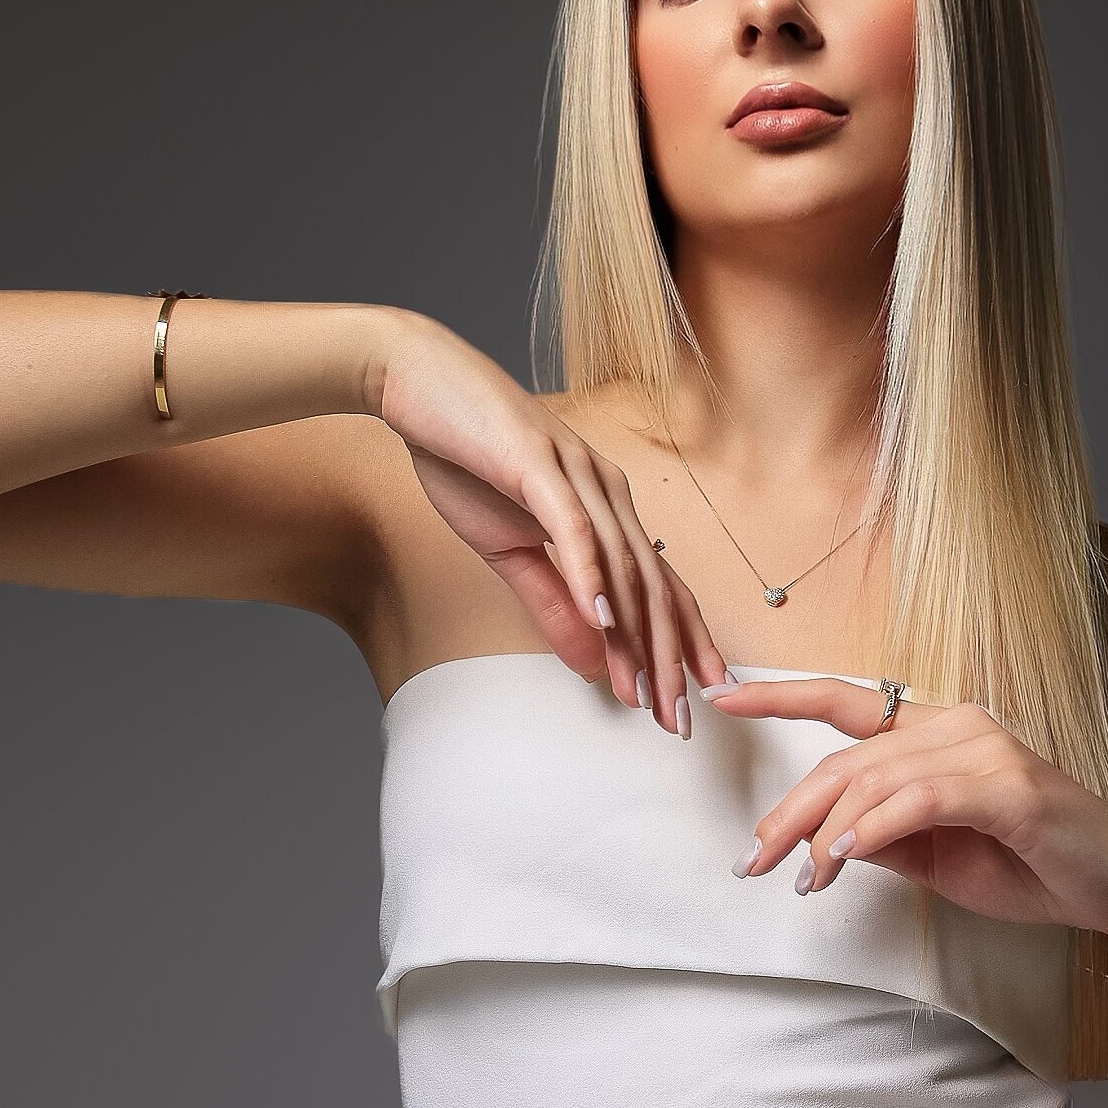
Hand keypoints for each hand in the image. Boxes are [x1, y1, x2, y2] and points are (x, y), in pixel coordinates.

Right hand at [375, 313, 733, 727]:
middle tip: (678, 720)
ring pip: (624, 566)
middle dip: (670, 660)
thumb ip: (554, 606)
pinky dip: (590, 574)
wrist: (418, 386)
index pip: (658, 590)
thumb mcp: (511, 552)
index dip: (680, 649)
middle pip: (654, 588)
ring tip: (646, 690)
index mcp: (607, 514)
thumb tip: (592, 663)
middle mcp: (609, 494)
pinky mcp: (540, 463)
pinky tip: (603, 618)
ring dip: (637, 635)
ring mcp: (579, 476)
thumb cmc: (467, 462)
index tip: (690, 705)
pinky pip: (574, 527)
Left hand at [706, 675, 1107, 939]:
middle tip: (751, 859)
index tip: (721, 697)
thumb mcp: (939, 859)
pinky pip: (918, 800)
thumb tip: (819, 839)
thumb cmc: (1033, 867)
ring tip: (795, 876)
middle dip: (789, 811)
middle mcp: (959, 725)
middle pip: (847, 758)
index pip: (850, 705)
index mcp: (941, 734)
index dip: (782, 696)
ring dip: (824, 832)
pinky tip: (837, 861)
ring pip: (874, 780)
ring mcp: (986, 750)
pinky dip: (869, 831)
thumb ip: (885, 841)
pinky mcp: (1007, 785)